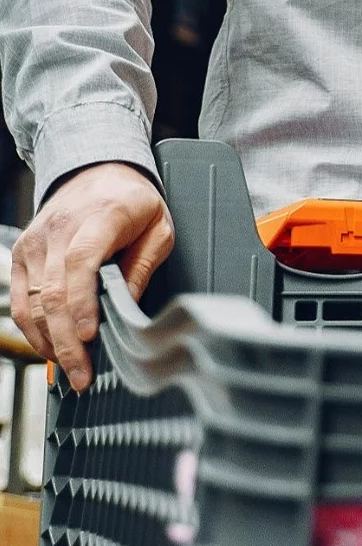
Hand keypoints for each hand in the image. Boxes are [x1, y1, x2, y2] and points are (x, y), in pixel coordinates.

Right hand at [10, 161, 172, 393]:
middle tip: (83, 374)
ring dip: (48, 341)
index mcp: (99, 218)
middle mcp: (58, 230)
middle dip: (65, 340)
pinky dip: (32, 329)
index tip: (88, 336)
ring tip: (71, 370)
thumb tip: (128, 307)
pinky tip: (51, 349)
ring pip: (32, 301)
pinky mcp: (21, 255)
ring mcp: (34, 243)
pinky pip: (20, 299)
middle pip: (53, 291)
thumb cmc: (134, 202)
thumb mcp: (159, 227)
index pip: (81, 263)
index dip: (81, 304)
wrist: (97, 171)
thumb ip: (143, 266)